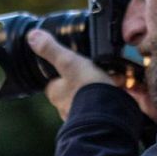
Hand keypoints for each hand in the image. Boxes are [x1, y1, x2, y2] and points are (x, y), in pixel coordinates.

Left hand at [27, 29, 156, 122]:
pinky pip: (105, 106)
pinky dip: (112, 99)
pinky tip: (124, 92)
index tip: (76, 63)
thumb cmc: (86, 90)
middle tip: (102, 70)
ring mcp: (83, 114)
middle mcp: (66, 106)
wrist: (108, 117)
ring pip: (92, 97)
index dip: (64, 70)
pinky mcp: (100, 119)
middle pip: (75, 88)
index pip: (55, 80)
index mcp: (56, 93)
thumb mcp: (69, 62)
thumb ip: (52, 49)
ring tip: (118, 79)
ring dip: (102, 89)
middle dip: (88, 80)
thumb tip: (32, 36)